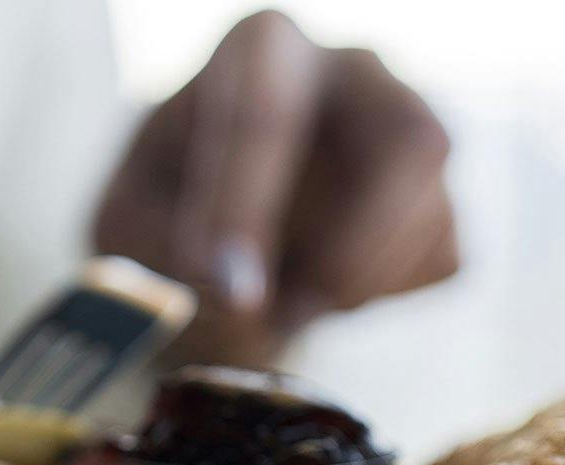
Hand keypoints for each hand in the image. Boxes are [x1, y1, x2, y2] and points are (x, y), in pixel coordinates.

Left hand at [95, 10, 458, 366]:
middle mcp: (354, 73)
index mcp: (262, 52)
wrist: (214, 246)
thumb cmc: (167, 214)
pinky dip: (376, 297)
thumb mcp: (125, 224)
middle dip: (351, 248)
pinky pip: (438, 259)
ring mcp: (411, 132)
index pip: (268, 112)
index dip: (247, 209)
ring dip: (352, 287)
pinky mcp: (439, 201)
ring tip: (280, 306)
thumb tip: (233, 283)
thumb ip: (157, 242)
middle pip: (410, 140)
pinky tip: (320, 288)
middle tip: (283, 312)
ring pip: (431, 212)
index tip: (228, 289)